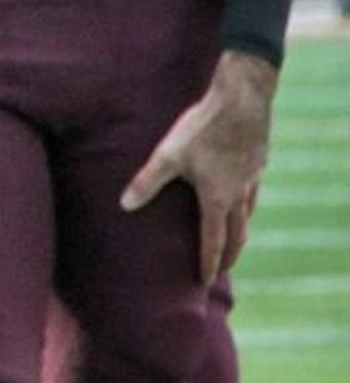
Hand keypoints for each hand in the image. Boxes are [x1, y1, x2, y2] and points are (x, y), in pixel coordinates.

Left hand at [121, 49, 275, 282]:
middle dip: (230, 255)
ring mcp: (251, 179)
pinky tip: (239, 197)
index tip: (204, 282)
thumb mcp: (168, 155)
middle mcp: (239, 195)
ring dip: (239, 232)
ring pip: (248, 214)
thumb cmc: (202, 128)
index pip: (213, 241)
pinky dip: (246, 206)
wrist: (242, 100)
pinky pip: (253, 193)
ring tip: (231, 239)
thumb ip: (147, 181)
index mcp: (217, 199)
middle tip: (222, 271)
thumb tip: (124, 205)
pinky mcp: (257, 162)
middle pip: (238, 235)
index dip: (208, 262)